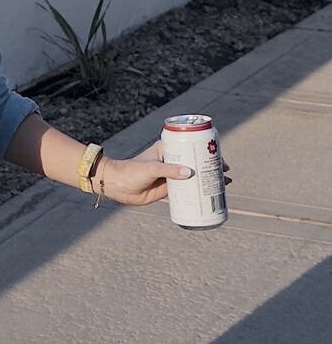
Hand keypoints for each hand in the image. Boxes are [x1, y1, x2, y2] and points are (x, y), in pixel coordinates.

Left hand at [97, 144, 232, 206]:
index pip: (192, 147)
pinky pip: (186, 190)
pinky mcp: (168, 189)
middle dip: (212, 167)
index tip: (219, 156)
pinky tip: (208, 196)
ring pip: (193, 176)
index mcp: (168, 149)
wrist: (116, 185)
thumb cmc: (131, 171)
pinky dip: (197, 192)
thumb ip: (169, 171)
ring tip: (224, 184)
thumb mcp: (151, 168)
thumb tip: (191, 174)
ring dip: (208, 180)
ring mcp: (171, 175)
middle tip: (226, 172)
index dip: (207, 151)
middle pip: (196, 162)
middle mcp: (172, 161)